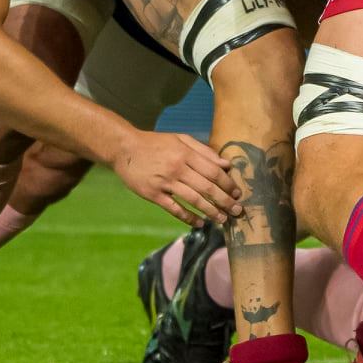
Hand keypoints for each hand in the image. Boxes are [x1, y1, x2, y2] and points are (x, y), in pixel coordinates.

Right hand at [111, 131, 243, 225]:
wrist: (124, 148)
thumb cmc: (156, 143)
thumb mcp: (180, 139)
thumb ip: (204, 151)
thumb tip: (225, 165)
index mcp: (186, 154)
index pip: (213, 171)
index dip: (228, 183)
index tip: (237, 193)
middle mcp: (177, 169)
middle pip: (207, 188)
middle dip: (225, 200)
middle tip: (237, 210)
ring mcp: (165, 183)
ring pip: (194, 200)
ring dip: (211, 211)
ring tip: (222, 219)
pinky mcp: (153, 195)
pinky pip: (174, 209)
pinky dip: (188, 217)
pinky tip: (199, 223)